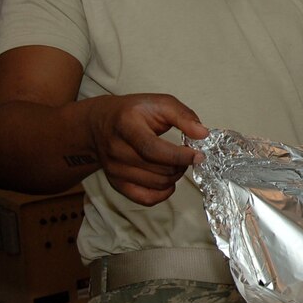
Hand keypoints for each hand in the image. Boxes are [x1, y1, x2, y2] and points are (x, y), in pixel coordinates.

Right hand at [90, 93, 208, 205]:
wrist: (100, 123)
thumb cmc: (132, 112)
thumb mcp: (159, 103)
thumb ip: (183, 116)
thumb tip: (203, 134)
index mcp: (126, 125)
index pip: (153, 149)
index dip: (179, 156)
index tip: (198, 155)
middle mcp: (117, 149)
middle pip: (158, 169)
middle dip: (181, 164)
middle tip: (186, 155)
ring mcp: (115, 169)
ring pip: (156, 184)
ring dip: (174, 176)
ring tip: (176, 163)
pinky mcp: (117, 183)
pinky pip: (146, 199)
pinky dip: (163, 193)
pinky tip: (168, 180)